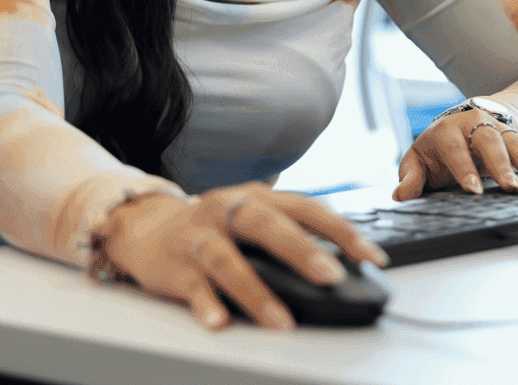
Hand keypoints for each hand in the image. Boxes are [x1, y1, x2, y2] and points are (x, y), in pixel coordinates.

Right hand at [99, 182, 387, 330]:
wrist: (144, 226)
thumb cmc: (213, 227)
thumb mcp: (253, 219)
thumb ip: (292, 232)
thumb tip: (346, 262)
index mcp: (257, 196)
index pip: (307, 208)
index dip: (342, 231)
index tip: (373, 257)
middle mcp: (227, 209)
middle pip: (267, 225)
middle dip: (302, 251)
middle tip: (331, 277)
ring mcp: (199, 235)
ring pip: (227, 259)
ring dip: (256, 291)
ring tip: (282, 321)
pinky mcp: (173, 264)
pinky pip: (191, 285)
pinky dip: (206, 304)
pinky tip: (219, 321)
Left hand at [393, 110, 517, 199]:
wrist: (458, 125)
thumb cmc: (436, 149)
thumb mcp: (417, 161)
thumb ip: (410, 177)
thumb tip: (402, 194)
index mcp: (448, 129)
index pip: (456, 148)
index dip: (465, 169)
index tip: (473, 190)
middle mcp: (476, 124)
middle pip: (491, 141)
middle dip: (503, 165)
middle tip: (512, 189)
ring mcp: (499, 129)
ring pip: (517, 144)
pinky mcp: (516, 139)